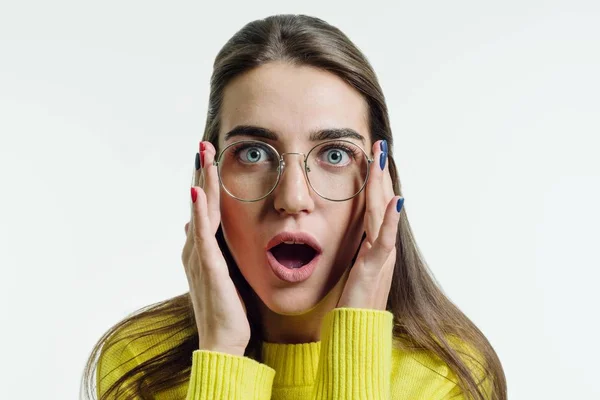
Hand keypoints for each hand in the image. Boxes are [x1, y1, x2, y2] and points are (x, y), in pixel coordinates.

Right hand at [181, 141, 249, 356]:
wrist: (223, 341)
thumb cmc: (227, 309)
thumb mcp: (224, 272)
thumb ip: (214, 250)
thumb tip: (196, 229)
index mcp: (202, 249)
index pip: (205, 208)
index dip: (207, 182)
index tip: (211, 157)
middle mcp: (196, 249)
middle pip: (200, 203)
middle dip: (203, 172)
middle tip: (204, 144)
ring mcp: (199, 257)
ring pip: (201, 212)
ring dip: (202, 181)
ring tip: (202, 155)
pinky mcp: (207, 268)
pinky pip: (202, 236)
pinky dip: (199, 213)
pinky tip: (196, 192)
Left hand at [337, 139, 403, 309]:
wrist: (358, 329)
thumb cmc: (353, 302)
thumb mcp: (353, 268)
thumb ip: (356, 249)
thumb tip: (354, 233)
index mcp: (375, 245)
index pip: (376, 206)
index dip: (375, 181)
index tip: (372, 157)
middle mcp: (382, 246)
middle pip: (382, 203)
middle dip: (380, 173)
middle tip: (379, 145)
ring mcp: (380, 256)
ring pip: (383, 214)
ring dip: (383, 185)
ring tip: (382, 160)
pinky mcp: (374, 268)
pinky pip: (384, 241)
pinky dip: (391, 220)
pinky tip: (395, 201)